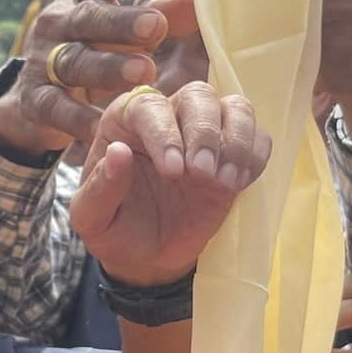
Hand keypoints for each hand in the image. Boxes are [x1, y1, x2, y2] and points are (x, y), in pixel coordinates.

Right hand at [0, 0, 187, 151]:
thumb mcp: (123, 31)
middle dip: (121, 22)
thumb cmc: (94, 51)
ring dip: (107, 67)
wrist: (36, 98)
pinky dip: (77, 117)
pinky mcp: (34, 98)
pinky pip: (56, 106)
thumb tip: (197, 0)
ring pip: (74, 61)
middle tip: (156, 26)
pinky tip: (101, 125)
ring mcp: (41, 60)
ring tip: (145, 72)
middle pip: (89, 18)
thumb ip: (161, 14)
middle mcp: (59, 22)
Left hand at [70, 81, 268, 287]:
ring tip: (226, 182)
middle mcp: (168, 118)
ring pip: (235, 108)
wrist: (146, 257)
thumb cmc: (114, 229)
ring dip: (237, 141)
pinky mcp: (233, 156)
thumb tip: (118, 152)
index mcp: (126, 122)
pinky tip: (240, 184)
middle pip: (199, 95)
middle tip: (201, 173)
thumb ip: (100, 188)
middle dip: (204, 132)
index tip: (172, 170)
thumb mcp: (92, 219)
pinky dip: (255, 156)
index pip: (149, 106)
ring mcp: (205, 135)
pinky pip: (259, 137)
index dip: (164, 132)